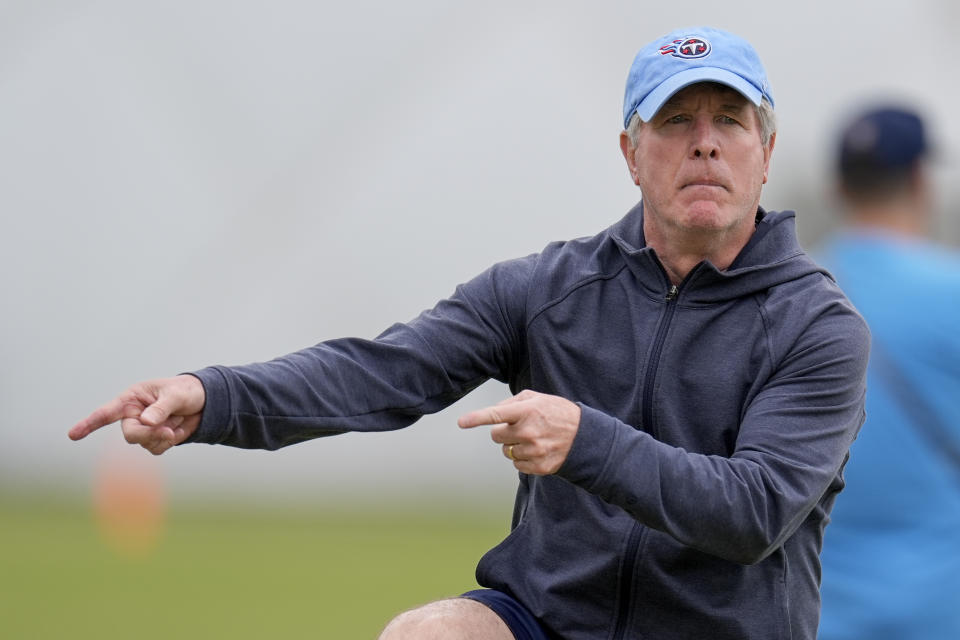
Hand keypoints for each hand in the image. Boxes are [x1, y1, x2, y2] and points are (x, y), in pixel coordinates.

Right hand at [68, 375, 205, 455]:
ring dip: (162, 437)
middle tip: (167, 429)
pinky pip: (156, 449)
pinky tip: (177, 430)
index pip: (106, 413)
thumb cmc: (186, 392)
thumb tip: (145, 421)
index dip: (89, 423)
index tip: (72, 435)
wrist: (203, 403)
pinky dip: (168, 442)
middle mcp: (133, 414)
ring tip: (176, 421)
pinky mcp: (153, 439)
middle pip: (130, 434)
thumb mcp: (176, 395)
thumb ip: (161, 408)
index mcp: (132, 399)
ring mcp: (142, 428)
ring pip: (144, 443)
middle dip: (149, 434)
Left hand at [458, 389, 580, 474]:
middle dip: (503, 432)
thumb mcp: (538, 398)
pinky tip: (537, 451)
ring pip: (506, 452)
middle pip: (496, 436)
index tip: (461, 422)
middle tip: (520, 428)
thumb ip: (513, 402)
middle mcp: (528, 432)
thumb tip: (495, 412)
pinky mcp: (538, 466)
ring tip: (532, 439)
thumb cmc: (557, 413)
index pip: (496, 415)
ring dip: (514, 446)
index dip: (476, 418)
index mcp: (527, 411)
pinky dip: (523, 458)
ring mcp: (533, 451)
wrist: (584, 436)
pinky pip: (517, 465)